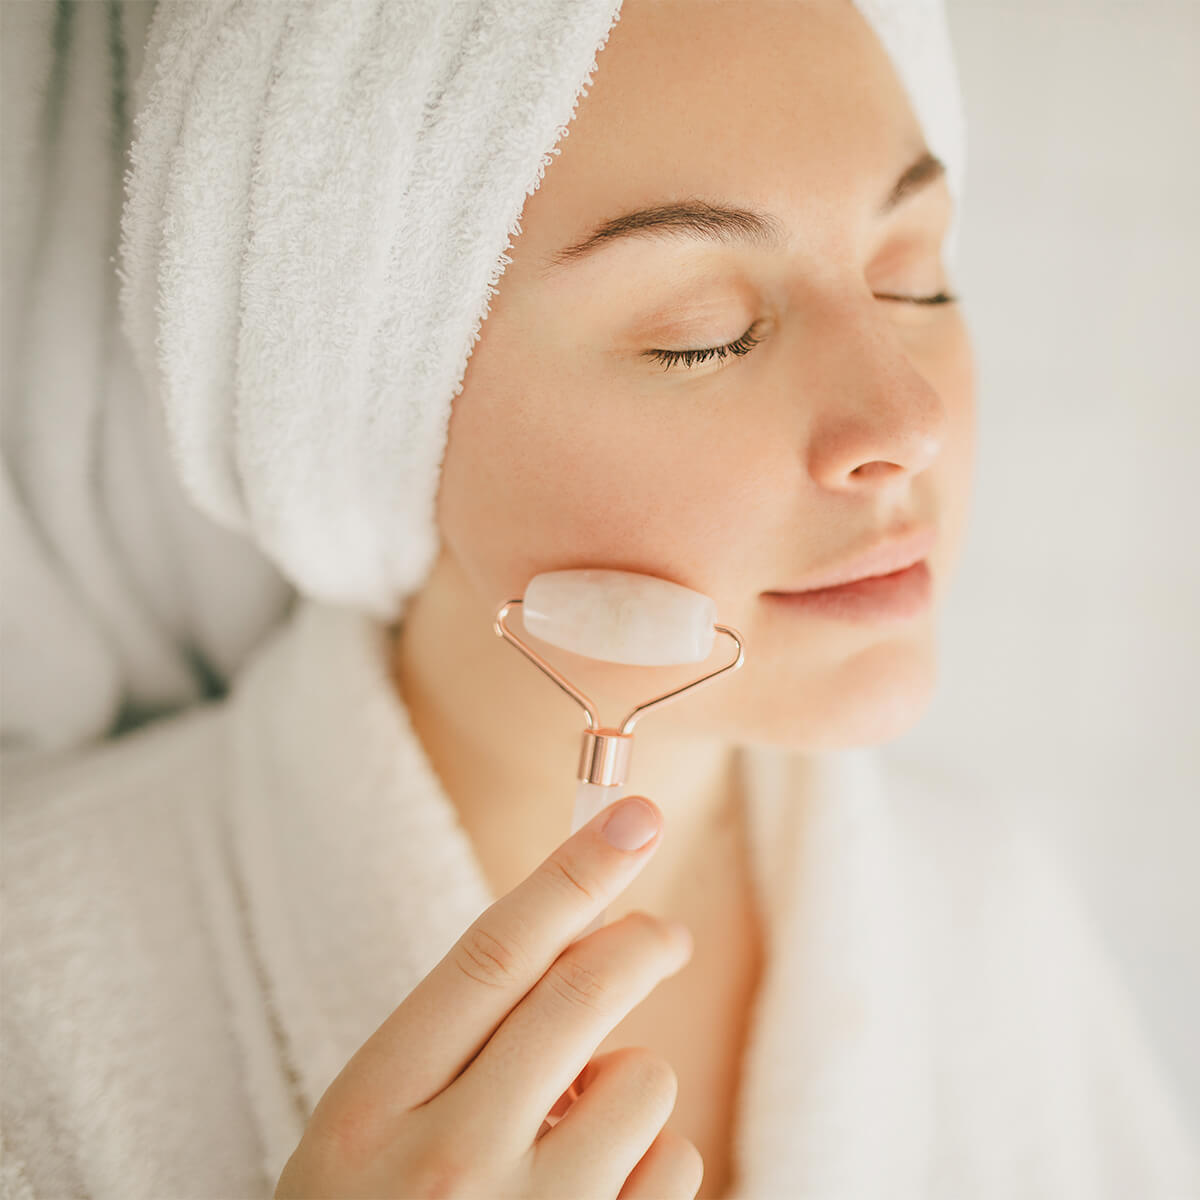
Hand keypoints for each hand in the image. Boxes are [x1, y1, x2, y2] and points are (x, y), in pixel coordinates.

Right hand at [274, 794, 700, 1198]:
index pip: (492, 957)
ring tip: (577, 1128)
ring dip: (632, 1083)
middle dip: (639, 940)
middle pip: (581, 996)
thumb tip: (589, 964)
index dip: (571, 876)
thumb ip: (462, 1043)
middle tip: (660, 931)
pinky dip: (655, 1158)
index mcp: (371, 1105)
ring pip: (644, 1083)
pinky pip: (674, 1166)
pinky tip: (601, 1191)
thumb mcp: (372, 1124)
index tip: (633, 818)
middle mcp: (448, 1162)